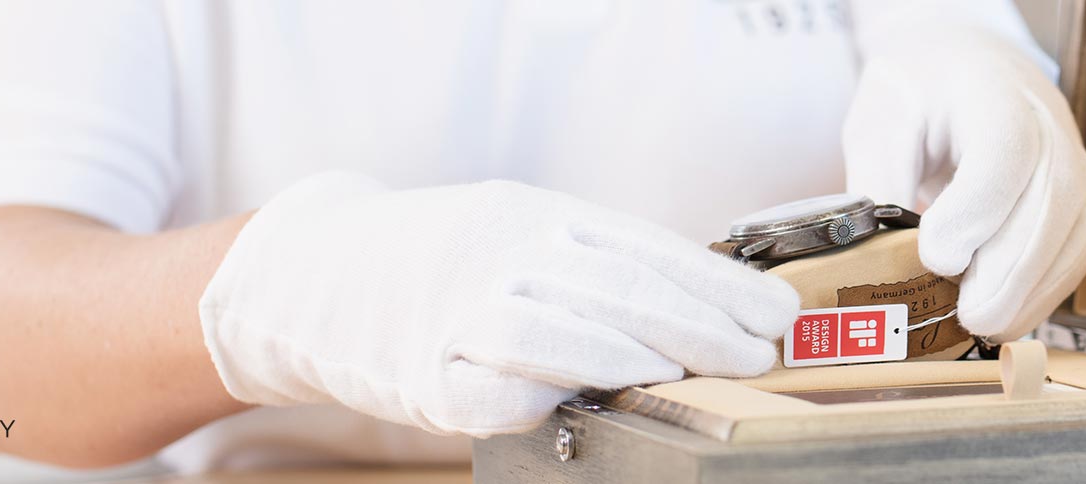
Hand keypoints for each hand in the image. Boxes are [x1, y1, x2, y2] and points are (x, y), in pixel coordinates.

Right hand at [198, 172, 798, 436]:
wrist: (310, 273)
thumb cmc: (441, 262)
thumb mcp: (519, 234)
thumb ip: (597, 265)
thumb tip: (709, 307)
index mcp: (532, 214)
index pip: (644, 248)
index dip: (718, 286)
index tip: (776, 316)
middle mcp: (497, 254)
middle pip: (612, 288)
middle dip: (698, 326)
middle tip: (756, 355)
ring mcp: (453, 313)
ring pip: (551, 333)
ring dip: (626, 357)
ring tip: (684, 377)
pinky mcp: (419, 375)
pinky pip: (486, 394)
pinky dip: (534, 402)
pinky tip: (572, 406)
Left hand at [843, 2, 1085, 342]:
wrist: (965, 72)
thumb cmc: (918, 98)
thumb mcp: (879, 124)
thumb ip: (879, 183)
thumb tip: (880, 256)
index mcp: (990, 91)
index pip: (1005, 152)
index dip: (976, 212)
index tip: (935, 255)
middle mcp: (1048, 124)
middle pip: (1052, 201)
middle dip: (1008, 271)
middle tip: (965, 315)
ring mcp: (1075, 164)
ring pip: (1074, 235)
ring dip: (1029, 292)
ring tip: (979, 323)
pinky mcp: (1082, 204)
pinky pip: (1076, 257)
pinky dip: (1041, 295)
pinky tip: (1002, 314)